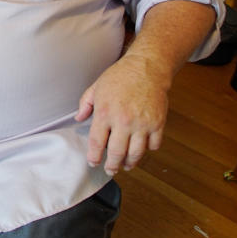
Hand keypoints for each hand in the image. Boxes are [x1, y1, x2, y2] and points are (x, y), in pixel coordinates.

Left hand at [75, 52, 169, 175]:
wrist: (147, 67)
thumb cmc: (120, 76)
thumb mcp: (96, 87)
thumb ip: (85, 104)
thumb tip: (78, 119)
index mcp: (105, 113)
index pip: (96, 143)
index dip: (94, 156)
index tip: (93, 162)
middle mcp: (123, 121)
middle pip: (116, 153)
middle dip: (111, 165)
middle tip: (110, 169)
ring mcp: (142, 124)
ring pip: (135, 154)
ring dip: (130, 163)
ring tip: (126, 165)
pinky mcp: (157, 123)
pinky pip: (153, 145)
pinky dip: (148, 150)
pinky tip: (142, 149)